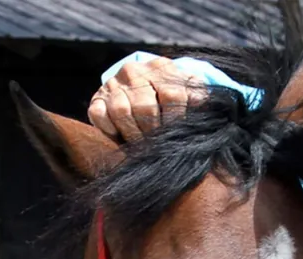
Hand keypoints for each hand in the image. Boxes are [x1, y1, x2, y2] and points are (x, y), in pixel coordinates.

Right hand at [88, 57, 205, 141]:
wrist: (144, 89)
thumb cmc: (176, 98)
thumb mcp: (192, 92)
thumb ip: (200, 99)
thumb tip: (205, 110)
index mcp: (162, 67)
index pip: (173, 95)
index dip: (177, 120)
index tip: (180, 136)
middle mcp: (135, 71)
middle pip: (146, 107)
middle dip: (155, 132)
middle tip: (161, 147)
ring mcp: (113, 84)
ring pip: (122, 112)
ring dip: (135, 135)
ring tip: (145, 147)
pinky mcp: (97, 98)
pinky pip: (100, 115)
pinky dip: (111, 131)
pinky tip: (123, 138)